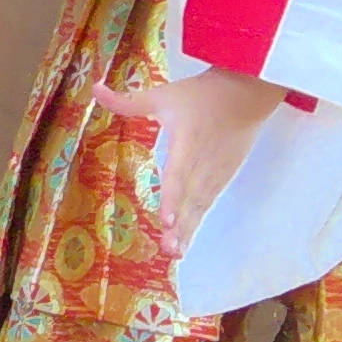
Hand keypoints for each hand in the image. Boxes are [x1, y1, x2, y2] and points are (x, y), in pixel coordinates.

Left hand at [91, 64, 283, 256]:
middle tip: (168, 249)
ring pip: (200, 206)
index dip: (172, 197)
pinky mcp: (222, 178)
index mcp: (187, 142)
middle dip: (180, 225)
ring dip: (188, 230)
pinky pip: (207, 203)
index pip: (178, 173)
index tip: (166, 220)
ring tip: (174, 252)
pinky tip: (184, 240)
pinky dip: (196, 222)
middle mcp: (203, 163)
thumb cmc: (200, 95)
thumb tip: (95, 89)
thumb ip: (128, 101)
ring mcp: (215, 173)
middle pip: (191, 198)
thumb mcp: (162, 95)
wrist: (246, 95)